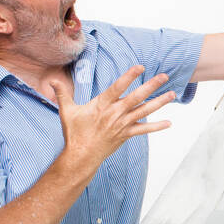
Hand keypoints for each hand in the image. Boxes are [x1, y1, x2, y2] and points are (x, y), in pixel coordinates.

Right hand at [49, 65, 175, 170]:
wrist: (81, 156)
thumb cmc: (74, 133)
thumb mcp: (67, 111)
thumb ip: (62, 93)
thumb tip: (51, 80)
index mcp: (101, 105)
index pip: (117, 87)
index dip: (129, 76)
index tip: (140, 67)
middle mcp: (114, 114)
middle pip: (136, 97)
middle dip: (151, 86)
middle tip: (164, 76)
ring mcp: (122, 125)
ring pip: (144, 111)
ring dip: (159, 103)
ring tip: (172, 94)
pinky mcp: (126, 134)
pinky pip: (144, 130)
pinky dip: (156, 127)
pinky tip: (169, 123)